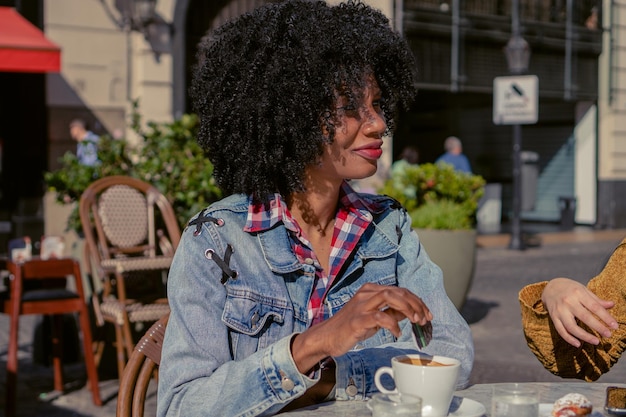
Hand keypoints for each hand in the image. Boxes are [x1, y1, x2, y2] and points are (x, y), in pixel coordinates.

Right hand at [291, 283, 431, 373]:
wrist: (327, 337)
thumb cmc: (350, 328)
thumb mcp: (374, 318)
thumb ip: (391, 313)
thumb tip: (410, 312)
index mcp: (371, 291)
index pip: (400, 290)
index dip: (417, 301)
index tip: (427, 314)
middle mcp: (366, 293)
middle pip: (397, 291)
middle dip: (416, 304)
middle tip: (425, 318)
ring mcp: (361, 305)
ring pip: (389, 296)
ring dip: (407, 308)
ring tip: (415, 321)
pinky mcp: (357, 319)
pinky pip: (379, 317)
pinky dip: (392, 324)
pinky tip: (397, 333)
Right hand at [542, 277, 616, 346]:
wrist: (550, 288)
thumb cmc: (570, 289)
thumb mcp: (583, 290)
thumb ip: (596, 300)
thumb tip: (612, 305)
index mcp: (578, 293)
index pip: (594, 307)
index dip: (605, 317)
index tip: (615, 326)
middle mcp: (568, 302)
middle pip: (584, 317)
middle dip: (598, 327)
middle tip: (609, 335)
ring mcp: (559, 310)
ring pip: (571, 326)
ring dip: (584, 336)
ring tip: (596, 341)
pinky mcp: (553, 317)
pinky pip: (560, 330)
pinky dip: (569, 338)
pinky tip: (578, 344)